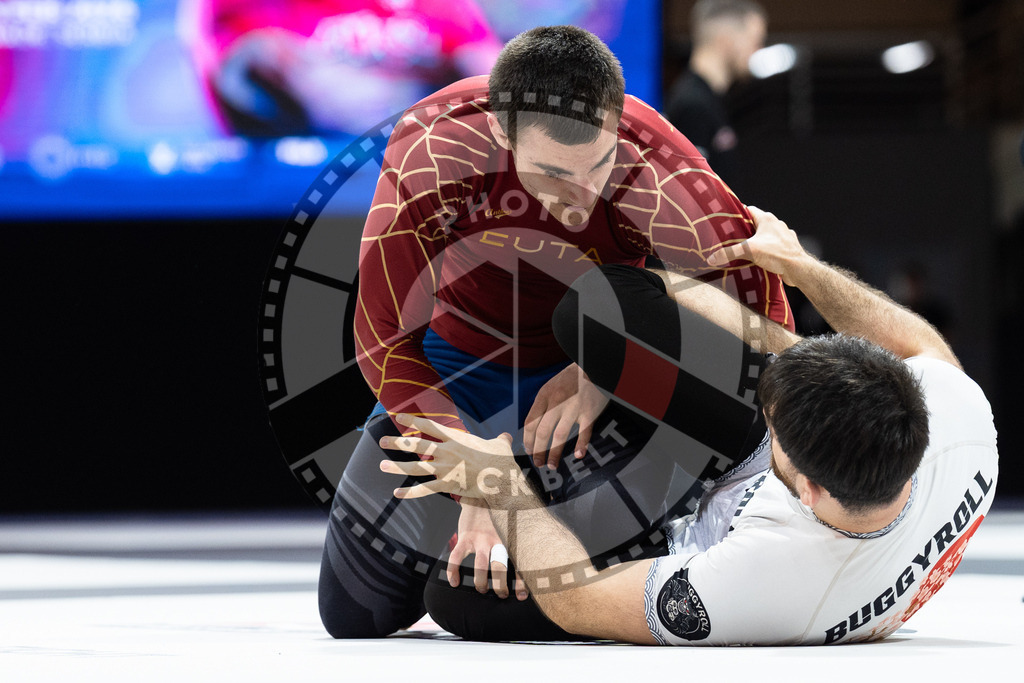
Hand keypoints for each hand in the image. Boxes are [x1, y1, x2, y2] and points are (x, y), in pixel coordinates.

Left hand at [378, 414, 519, 498]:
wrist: (503, 479)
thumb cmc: (501, 460)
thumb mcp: (500, 445)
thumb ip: (499, 439)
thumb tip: (506, 437)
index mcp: (456, 439)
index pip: (429, 427)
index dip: (412, 421)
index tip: (399, 417)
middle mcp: (446, 452)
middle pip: (416, 446)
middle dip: (397, 443)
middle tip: (382, 441)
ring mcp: (445, 469)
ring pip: (415, 467)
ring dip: (397, 467)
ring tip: (382, 465)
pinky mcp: (447, 485)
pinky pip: (424, 490)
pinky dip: (410, 493)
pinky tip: (397, 493)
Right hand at [448, 502, 528, 599]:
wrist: (481, 499)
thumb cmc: (497, 520)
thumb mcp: (509, 531)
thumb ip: (512, 548)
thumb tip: (522, 569)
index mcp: (509, 541)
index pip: (517, 564)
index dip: (520, 582)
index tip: (521, 596)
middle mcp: (496, 541)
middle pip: (499, 567)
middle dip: (500, 586)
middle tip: (501, 595)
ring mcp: (479, 539)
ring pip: (480, 566)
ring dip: (480, 582)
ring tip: (482, 590)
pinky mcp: (464, 538)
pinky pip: (456, 557)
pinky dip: (453, 571)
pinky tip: (453, 582)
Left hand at [523, 363, 609, 469]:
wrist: (593, 364)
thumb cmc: (571, 379)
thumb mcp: (551, 386)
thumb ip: (543, 405)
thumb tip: (533, 428)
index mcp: (544, 395)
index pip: (530, 422)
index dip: (527, 440)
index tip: (528, 451)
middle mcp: (557, 401)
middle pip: (542, 431)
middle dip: (538, 451)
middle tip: (537, 463)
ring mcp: (574, 407)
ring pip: (560, 435)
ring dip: (554, 453)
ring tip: (551, 465)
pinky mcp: (590, 411)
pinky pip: (584, 432)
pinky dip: (581, 445)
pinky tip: (577, 455)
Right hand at [707, 206, 810, 285]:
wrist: (798, 268)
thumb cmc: (777, 254)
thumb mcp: (749, 251)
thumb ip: (729, 253)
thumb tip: (711, 258)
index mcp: (767, 220)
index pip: (749, 210)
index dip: (738, 214)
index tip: (729, 221)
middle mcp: (776, 225)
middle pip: (757, 223)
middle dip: (746, 230)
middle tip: (733, 238)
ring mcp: (784, 236)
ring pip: (766, 235)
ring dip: (757, 241)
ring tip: (746, 250)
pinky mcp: (788, 247)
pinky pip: (774, 246)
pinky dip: (767, 251)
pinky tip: (761, 259)